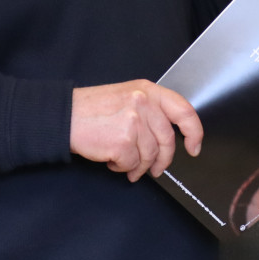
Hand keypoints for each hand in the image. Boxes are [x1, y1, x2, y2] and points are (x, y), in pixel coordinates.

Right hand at [69, 81, 202, 181]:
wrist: (64, 116)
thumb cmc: (92, 109)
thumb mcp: (127, 96)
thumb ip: (151, 110)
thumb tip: (168, 136)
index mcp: (148, 90)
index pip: (183, 110)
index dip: (194, 132)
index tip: (194, 147)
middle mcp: (144, 103)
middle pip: (167, 140)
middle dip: (163, 160)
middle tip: (156, 169)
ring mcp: (134, 122)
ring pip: (149, 155)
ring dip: (139, 166)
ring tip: (126, 164)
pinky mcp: (122, 142)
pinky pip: (132, 164)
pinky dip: (122, 167)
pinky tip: (112, 160)